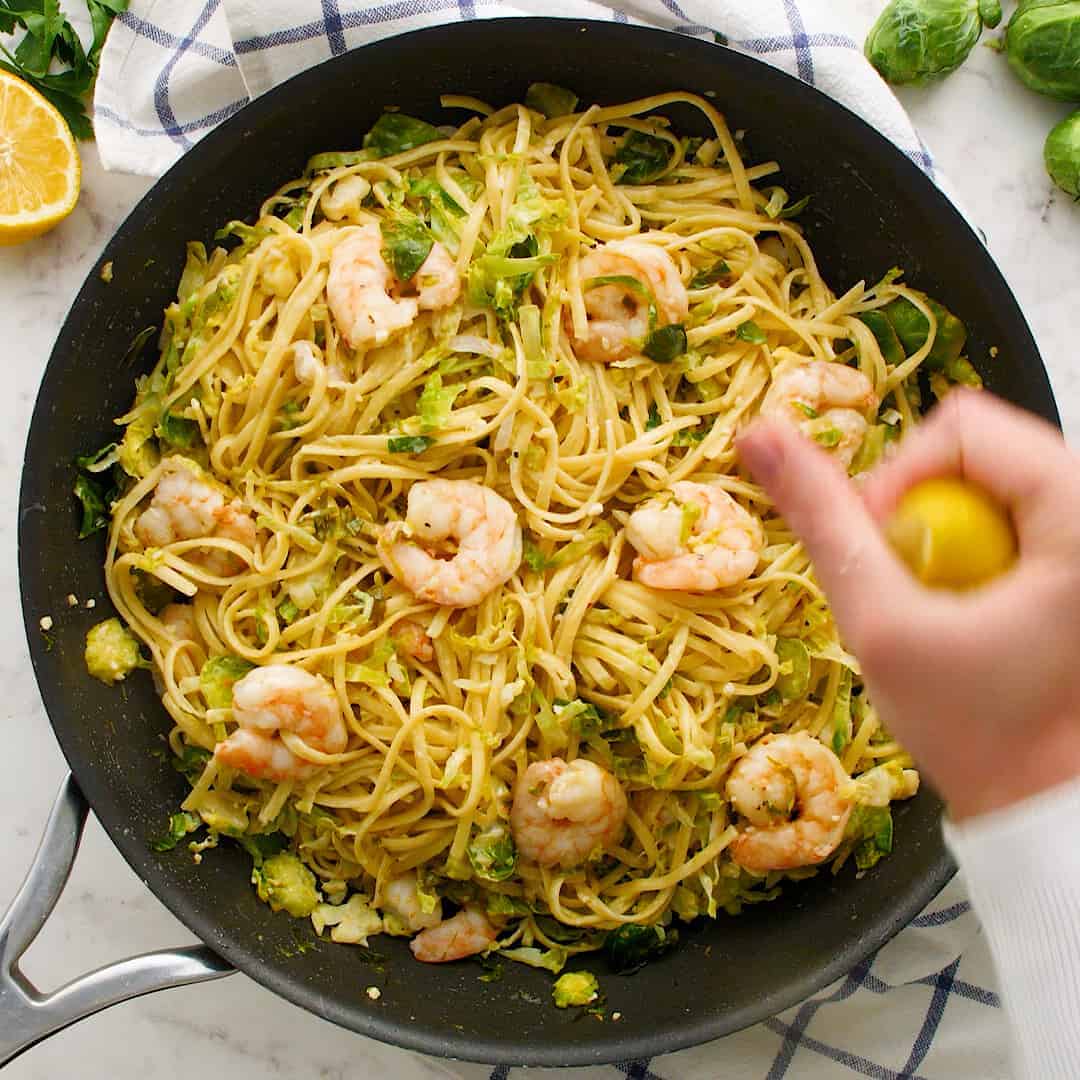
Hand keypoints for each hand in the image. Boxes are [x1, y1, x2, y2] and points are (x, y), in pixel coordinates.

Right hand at [737, 389, 1079, 820]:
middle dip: (917, 511)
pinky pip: (1007, 510)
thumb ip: (821, 521)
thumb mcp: (882, 623)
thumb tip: (759, 433)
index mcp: (1079, 510)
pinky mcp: (1077, 556)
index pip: (962, 426)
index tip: (887, 560)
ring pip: (985, 479)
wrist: (1048, 806)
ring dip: (938, 532)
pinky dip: (967, 549)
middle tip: (911, 589)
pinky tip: (967, 607)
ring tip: (940, 604)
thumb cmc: (978, 730)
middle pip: (975, 448)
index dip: (899, 482)